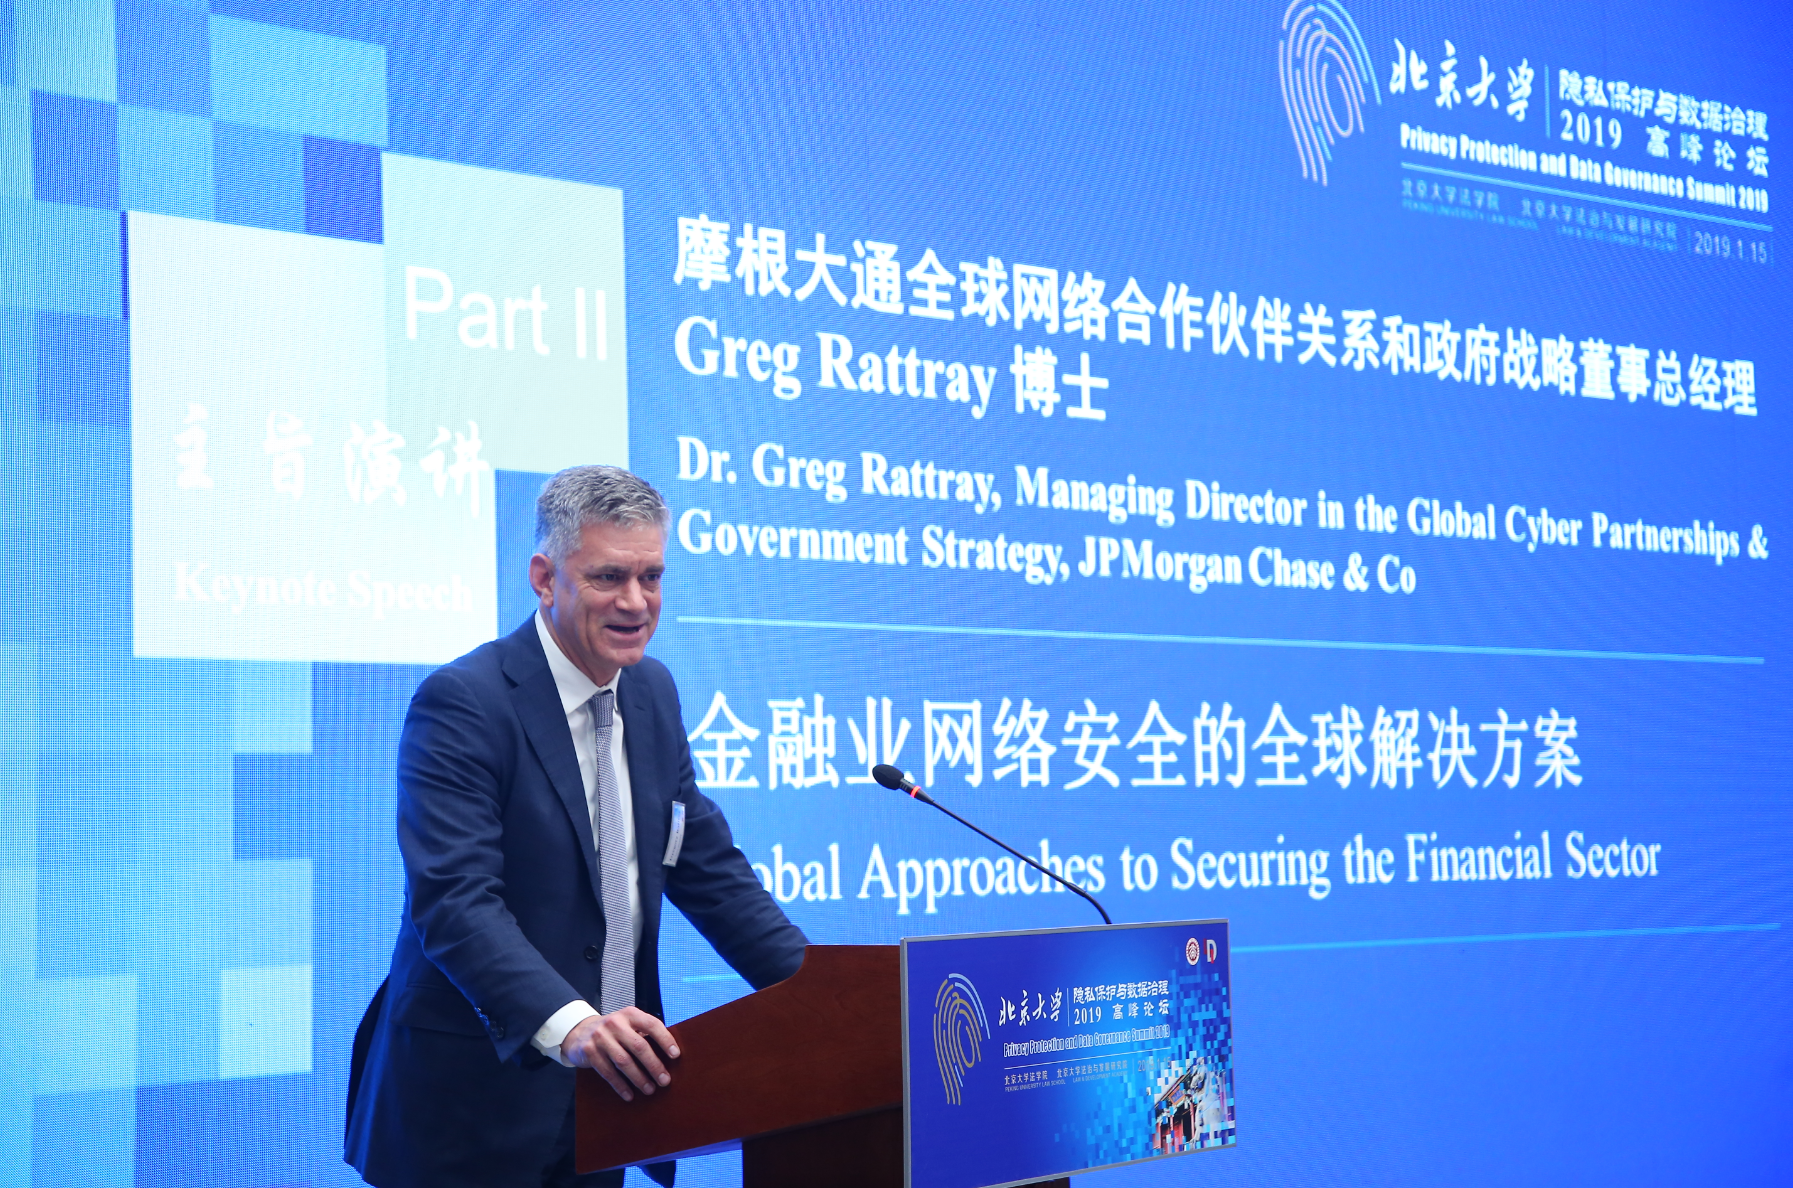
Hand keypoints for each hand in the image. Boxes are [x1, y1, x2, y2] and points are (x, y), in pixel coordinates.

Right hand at [560, 1007, 680, 1101]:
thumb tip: (670, 1055)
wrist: (579, 1032)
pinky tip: (629, 1095)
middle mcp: (615, 1023)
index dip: (665, 1039)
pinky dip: (620, 1085)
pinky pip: (608, 1072)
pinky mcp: (589, 1051)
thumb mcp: (628, 1025)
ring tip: (650, 1090)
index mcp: (630, 1014)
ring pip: (623, 1061)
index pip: (652, 1024)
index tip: (676, 1055)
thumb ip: (644, 1034)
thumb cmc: (613, 1032)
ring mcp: (600, 1037)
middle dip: (654, 1065)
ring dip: (639, 1078)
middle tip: (665, 1080)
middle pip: (639, 1046)